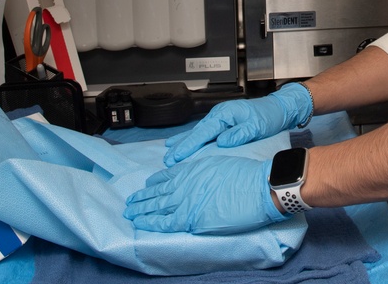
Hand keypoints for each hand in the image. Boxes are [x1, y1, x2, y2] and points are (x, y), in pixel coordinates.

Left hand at [123, 155, 286, 234]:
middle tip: (130, 202)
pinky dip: (153, 223)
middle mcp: (185, 184)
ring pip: (157, 206)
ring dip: (142, 209)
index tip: (147, 185)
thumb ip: (201, 171)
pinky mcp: (192, 219)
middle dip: (142, 197)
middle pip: (158, 192)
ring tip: (130, 212)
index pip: (166, 176)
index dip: (155, 182)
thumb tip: (192, 179)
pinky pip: (166, 222)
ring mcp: (186, 202)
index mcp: (192, 170)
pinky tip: (143, 224)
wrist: (257, 188)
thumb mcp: (218, 163)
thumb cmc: (245, 175)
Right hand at [163, 83, 312, 166]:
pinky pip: (205, 133)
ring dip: (184, 143)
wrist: (279, 109)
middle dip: (181, 146)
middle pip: (196, 132)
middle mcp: (220, 115)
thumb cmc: (269, 116)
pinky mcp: (224, 124)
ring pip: (199, 132)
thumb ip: (239, 133)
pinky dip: (194, 139)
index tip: (176, 156)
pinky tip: (185, 144)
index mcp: (225, 114)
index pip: (203, 132)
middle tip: (167, 160)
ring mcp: (221, 119)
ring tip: (169, 152)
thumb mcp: (256, 126)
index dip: (189, 144)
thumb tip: (222, 142)